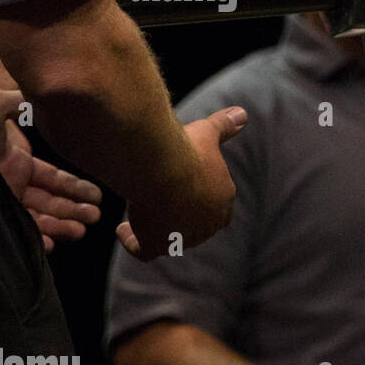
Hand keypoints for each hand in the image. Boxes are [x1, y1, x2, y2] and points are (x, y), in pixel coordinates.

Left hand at [0, 88, 101, 250]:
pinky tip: (50, 245)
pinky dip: (36, 240)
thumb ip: (18, 103)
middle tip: (95, 217)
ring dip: (61, 227)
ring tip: (81, 232)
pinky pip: (19, 230)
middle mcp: (12, 184)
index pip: (54, 179)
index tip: (97, 196)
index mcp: (16, 162)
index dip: (76, 187)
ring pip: (38, 219)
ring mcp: (1, 200)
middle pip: (51, 202)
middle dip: (75, 210)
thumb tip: (37, 95)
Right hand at [117, 106, 246, 259]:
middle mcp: (208, 224)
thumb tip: (242, 113)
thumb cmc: (184, 148)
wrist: (162, 167)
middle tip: (156, 207)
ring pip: (168, 240)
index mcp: (222, 200)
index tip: (178, 192)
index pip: (211, 207)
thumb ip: (224, 126)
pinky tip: (122, 229)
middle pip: (190, 227)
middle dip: (175, 219)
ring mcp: (184, 238)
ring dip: (153, 230)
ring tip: (134, 219)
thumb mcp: (207, 133)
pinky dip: (134, 243)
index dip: (194, 201)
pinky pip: (144, 251)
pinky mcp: (158, 245)